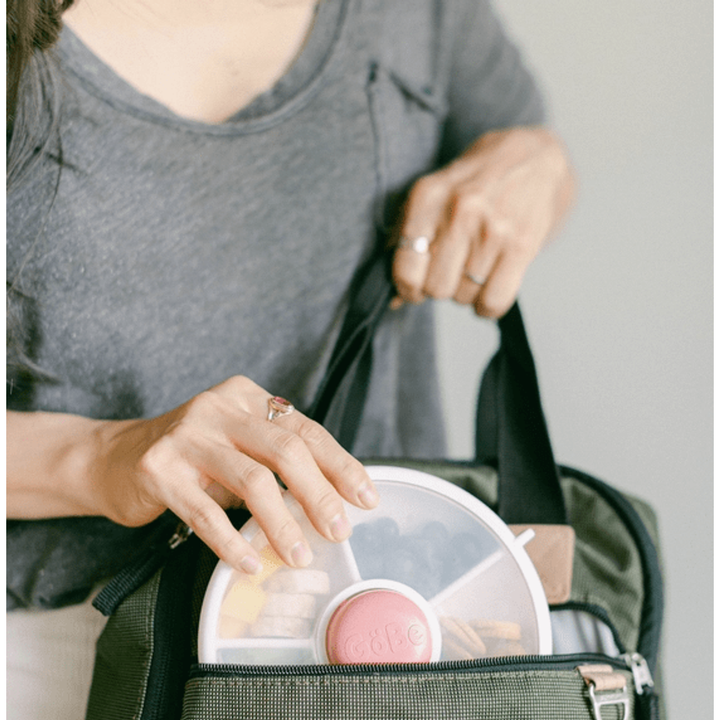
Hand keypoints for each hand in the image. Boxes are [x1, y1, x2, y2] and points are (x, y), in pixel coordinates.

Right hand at [91, 376, 378, 573]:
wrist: (113, 459)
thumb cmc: (192, 458)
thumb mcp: (238, 446)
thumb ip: (277, 461)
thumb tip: (334, 500)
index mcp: (247, 396)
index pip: (305, 431)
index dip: (339, 466)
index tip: (364, 498)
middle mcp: (219, 407)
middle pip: (285, 450)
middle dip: (319, 494)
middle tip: (339, 530)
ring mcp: (187, 435)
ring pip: (251, 480)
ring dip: (281, 523)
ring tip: (299, 554)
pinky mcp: (158, 469)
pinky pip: (205, 513)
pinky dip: (232, 542)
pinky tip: (250, 562)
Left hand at [392, 126, 573, 316]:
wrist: (535, 157)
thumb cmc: (477, 181)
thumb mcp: (433, 195)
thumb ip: (406, 240)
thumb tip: (395, 299)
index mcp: (428, 197)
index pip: (406, 267)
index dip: (408, 288)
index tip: (415, 288)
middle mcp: (459, 211)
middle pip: (436, 288)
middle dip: (441, 288)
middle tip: (451, 273)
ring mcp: (492, 229)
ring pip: (465, 296)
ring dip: (467, 293)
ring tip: (475, 269)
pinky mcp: (522, 246)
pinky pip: (494, 301)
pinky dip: (488, 305)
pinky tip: (490, 288)